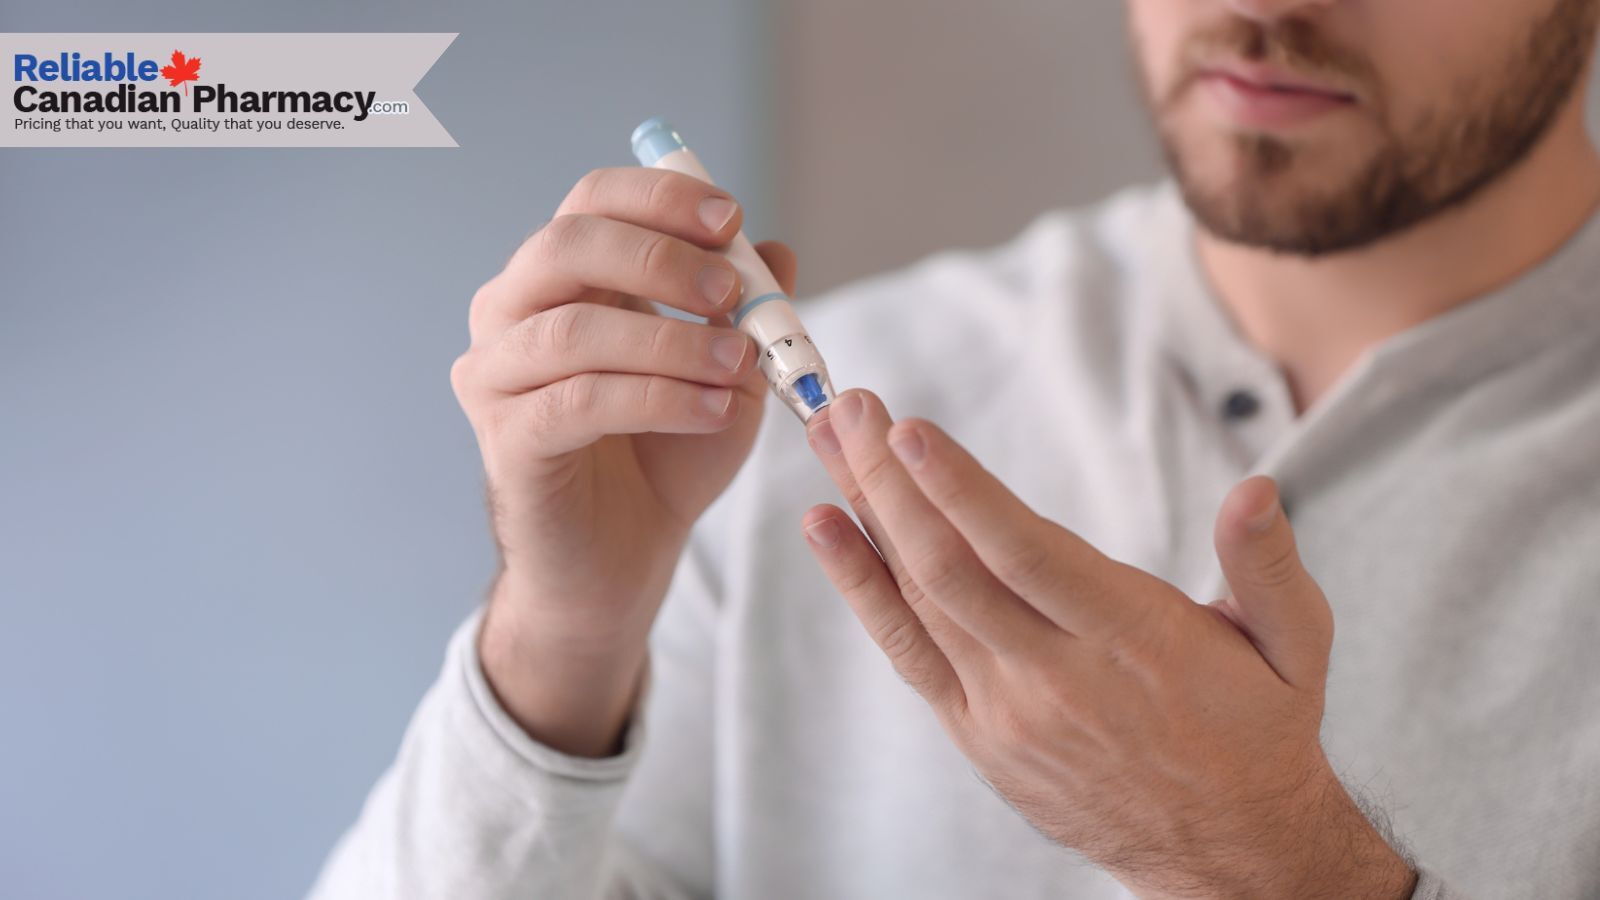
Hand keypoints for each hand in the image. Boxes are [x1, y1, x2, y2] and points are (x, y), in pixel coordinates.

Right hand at [452, 167, 795, 754]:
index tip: (731, 219)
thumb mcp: (726, 374)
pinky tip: (712, 412)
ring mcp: (496, 376)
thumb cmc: (667, 454)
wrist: (623, 559)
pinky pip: (578, 401)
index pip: (592, 201)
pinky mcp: (507, 441)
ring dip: (671, 341)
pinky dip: (657, 399)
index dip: (660, 198)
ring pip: (575, 329)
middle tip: (733, 293)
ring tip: (740, 366)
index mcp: (560, 278)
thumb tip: (778, 253)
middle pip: (567, 246)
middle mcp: (511, 314)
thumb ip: (746, 312)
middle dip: (660, 260)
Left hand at [801, 389, 1416, 898]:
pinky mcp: (980, 733)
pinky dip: (862, 589)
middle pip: (951, 568)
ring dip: (868, 514)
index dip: (962, 492)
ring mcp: (1008, 710)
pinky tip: (828, 531)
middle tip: (847, 406)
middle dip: (889, 481)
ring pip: (920, 600)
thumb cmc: (1259, 731)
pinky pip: (909, 652)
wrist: (1227, 851)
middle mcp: (1057, 676)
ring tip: (826, 440)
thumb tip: (1255, 492)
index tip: (907, 431)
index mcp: (1132, 641)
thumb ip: (1270, 567)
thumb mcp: (1296, 648)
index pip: (1028, 555)